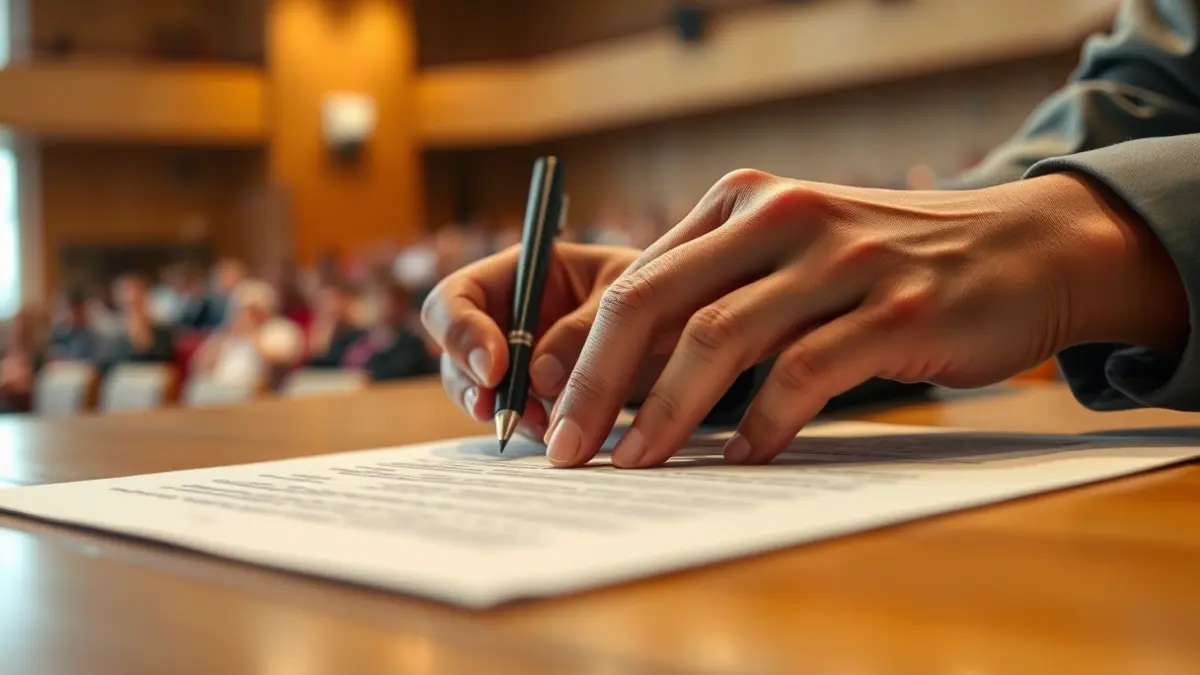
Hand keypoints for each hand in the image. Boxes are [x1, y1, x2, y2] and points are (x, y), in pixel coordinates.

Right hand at [423, 244, 660, 440]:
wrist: (690, 328)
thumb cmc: (663, 293)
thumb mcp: (633, 298)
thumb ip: (586, 329)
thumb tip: (538, 376)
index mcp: (526, 271)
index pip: (460, 294)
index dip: (463, 331)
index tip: (495, 369)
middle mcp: (511, 313)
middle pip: (454, 348)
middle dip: (471, 382)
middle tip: (499, 411)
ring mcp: (518, 356)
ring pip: (477, 388)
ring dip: (500, 411)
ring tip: (541, 425)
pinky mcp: (536, 393)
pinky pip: (512, 414)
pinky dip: (525, 426)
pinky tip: (553, 432)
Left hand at [546, 169, 1186, 468]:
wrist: (1021, 248)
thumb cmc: (886, 264)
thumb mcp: (792, 255)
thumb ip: (719, 294)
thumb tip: (626, 371)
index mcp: (744, 202)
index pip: (638, 278)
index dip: (583, 349)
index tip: (548, 407)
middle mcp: (782, 217)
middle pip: (657, 303)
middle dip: (597, 384)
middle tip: (567, 448)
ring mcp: (840, 261)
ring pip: (720, 340)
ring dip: (664, 413)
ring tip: (634, 463)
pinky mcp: (895, 311)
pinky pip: (803, 374)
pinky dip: (762, 423)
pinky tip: (742, 457)